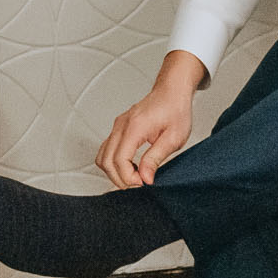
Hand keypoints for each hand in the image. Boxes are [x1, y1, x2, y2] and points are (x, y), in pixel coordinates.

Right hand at [97, 50, 203, 187]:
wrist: (172, 92)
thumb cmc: (175, 110)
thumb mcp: (173, 138)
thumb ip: (155, 158)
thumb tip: (145, 177)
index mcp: (135, 127)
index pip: (119, 159)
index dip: (128, 177)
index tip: (143, 184)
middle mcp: (121, 125)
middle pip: (106, 160)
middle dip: (119, 178)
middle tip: (139, 184)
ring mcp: (118, 126)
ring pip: (102, 156)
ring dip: (114, 172)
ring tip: (134, 177)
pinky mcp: (119, 128)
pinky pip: (107, 149)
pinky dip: (113, 162)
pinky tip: (130, 167)